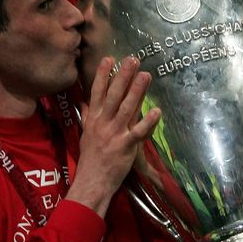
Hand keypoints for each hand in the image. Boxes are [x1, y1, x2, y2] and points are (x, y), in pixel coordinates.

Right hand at [66, 56, 160, 216]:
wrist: (92, 183)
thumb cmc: (90, 159)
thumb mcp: (85, 134)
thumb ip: (87, 116)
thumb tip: (84, 101)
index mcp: (93, 119)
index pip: (97, 92)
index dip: (103, 75)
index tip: (110, 58)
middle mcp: (103, 123)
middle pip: (113, 95)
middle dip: (123, 76)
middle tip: (132, 60)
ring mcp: (114, 134)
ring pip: (127, 109)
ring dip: (137, 91)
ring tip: (146, 75)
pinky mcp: (125, 147)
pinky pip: (138, 132)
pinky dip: (148, 122)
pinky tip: (157, 111)